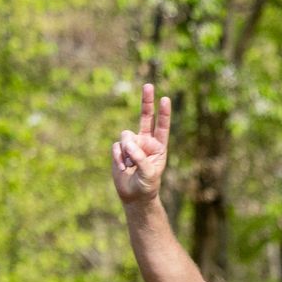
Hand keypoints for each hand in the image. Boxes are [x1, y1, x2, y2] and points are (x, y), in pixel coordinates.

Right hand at [111, 82, 171, 204]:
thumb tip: (128, 144)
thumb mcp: (149, 174)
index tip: (165, 99)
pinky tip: (123, 168)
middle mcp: (146, 142)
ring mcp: (132, 144)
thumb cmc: (147, 185)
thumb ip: (140, 158)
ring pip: (126, 135)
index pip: (162, 127)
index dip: (163, 113)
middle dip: (147, 101)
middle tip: (149, 85)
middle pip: (146, 117)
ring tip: (130, 165)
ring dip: (127, 150)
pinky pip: (116, 147)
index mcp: (159, 146)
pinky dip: (118, 158)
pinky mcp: (120, 149)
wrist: (134, 195)